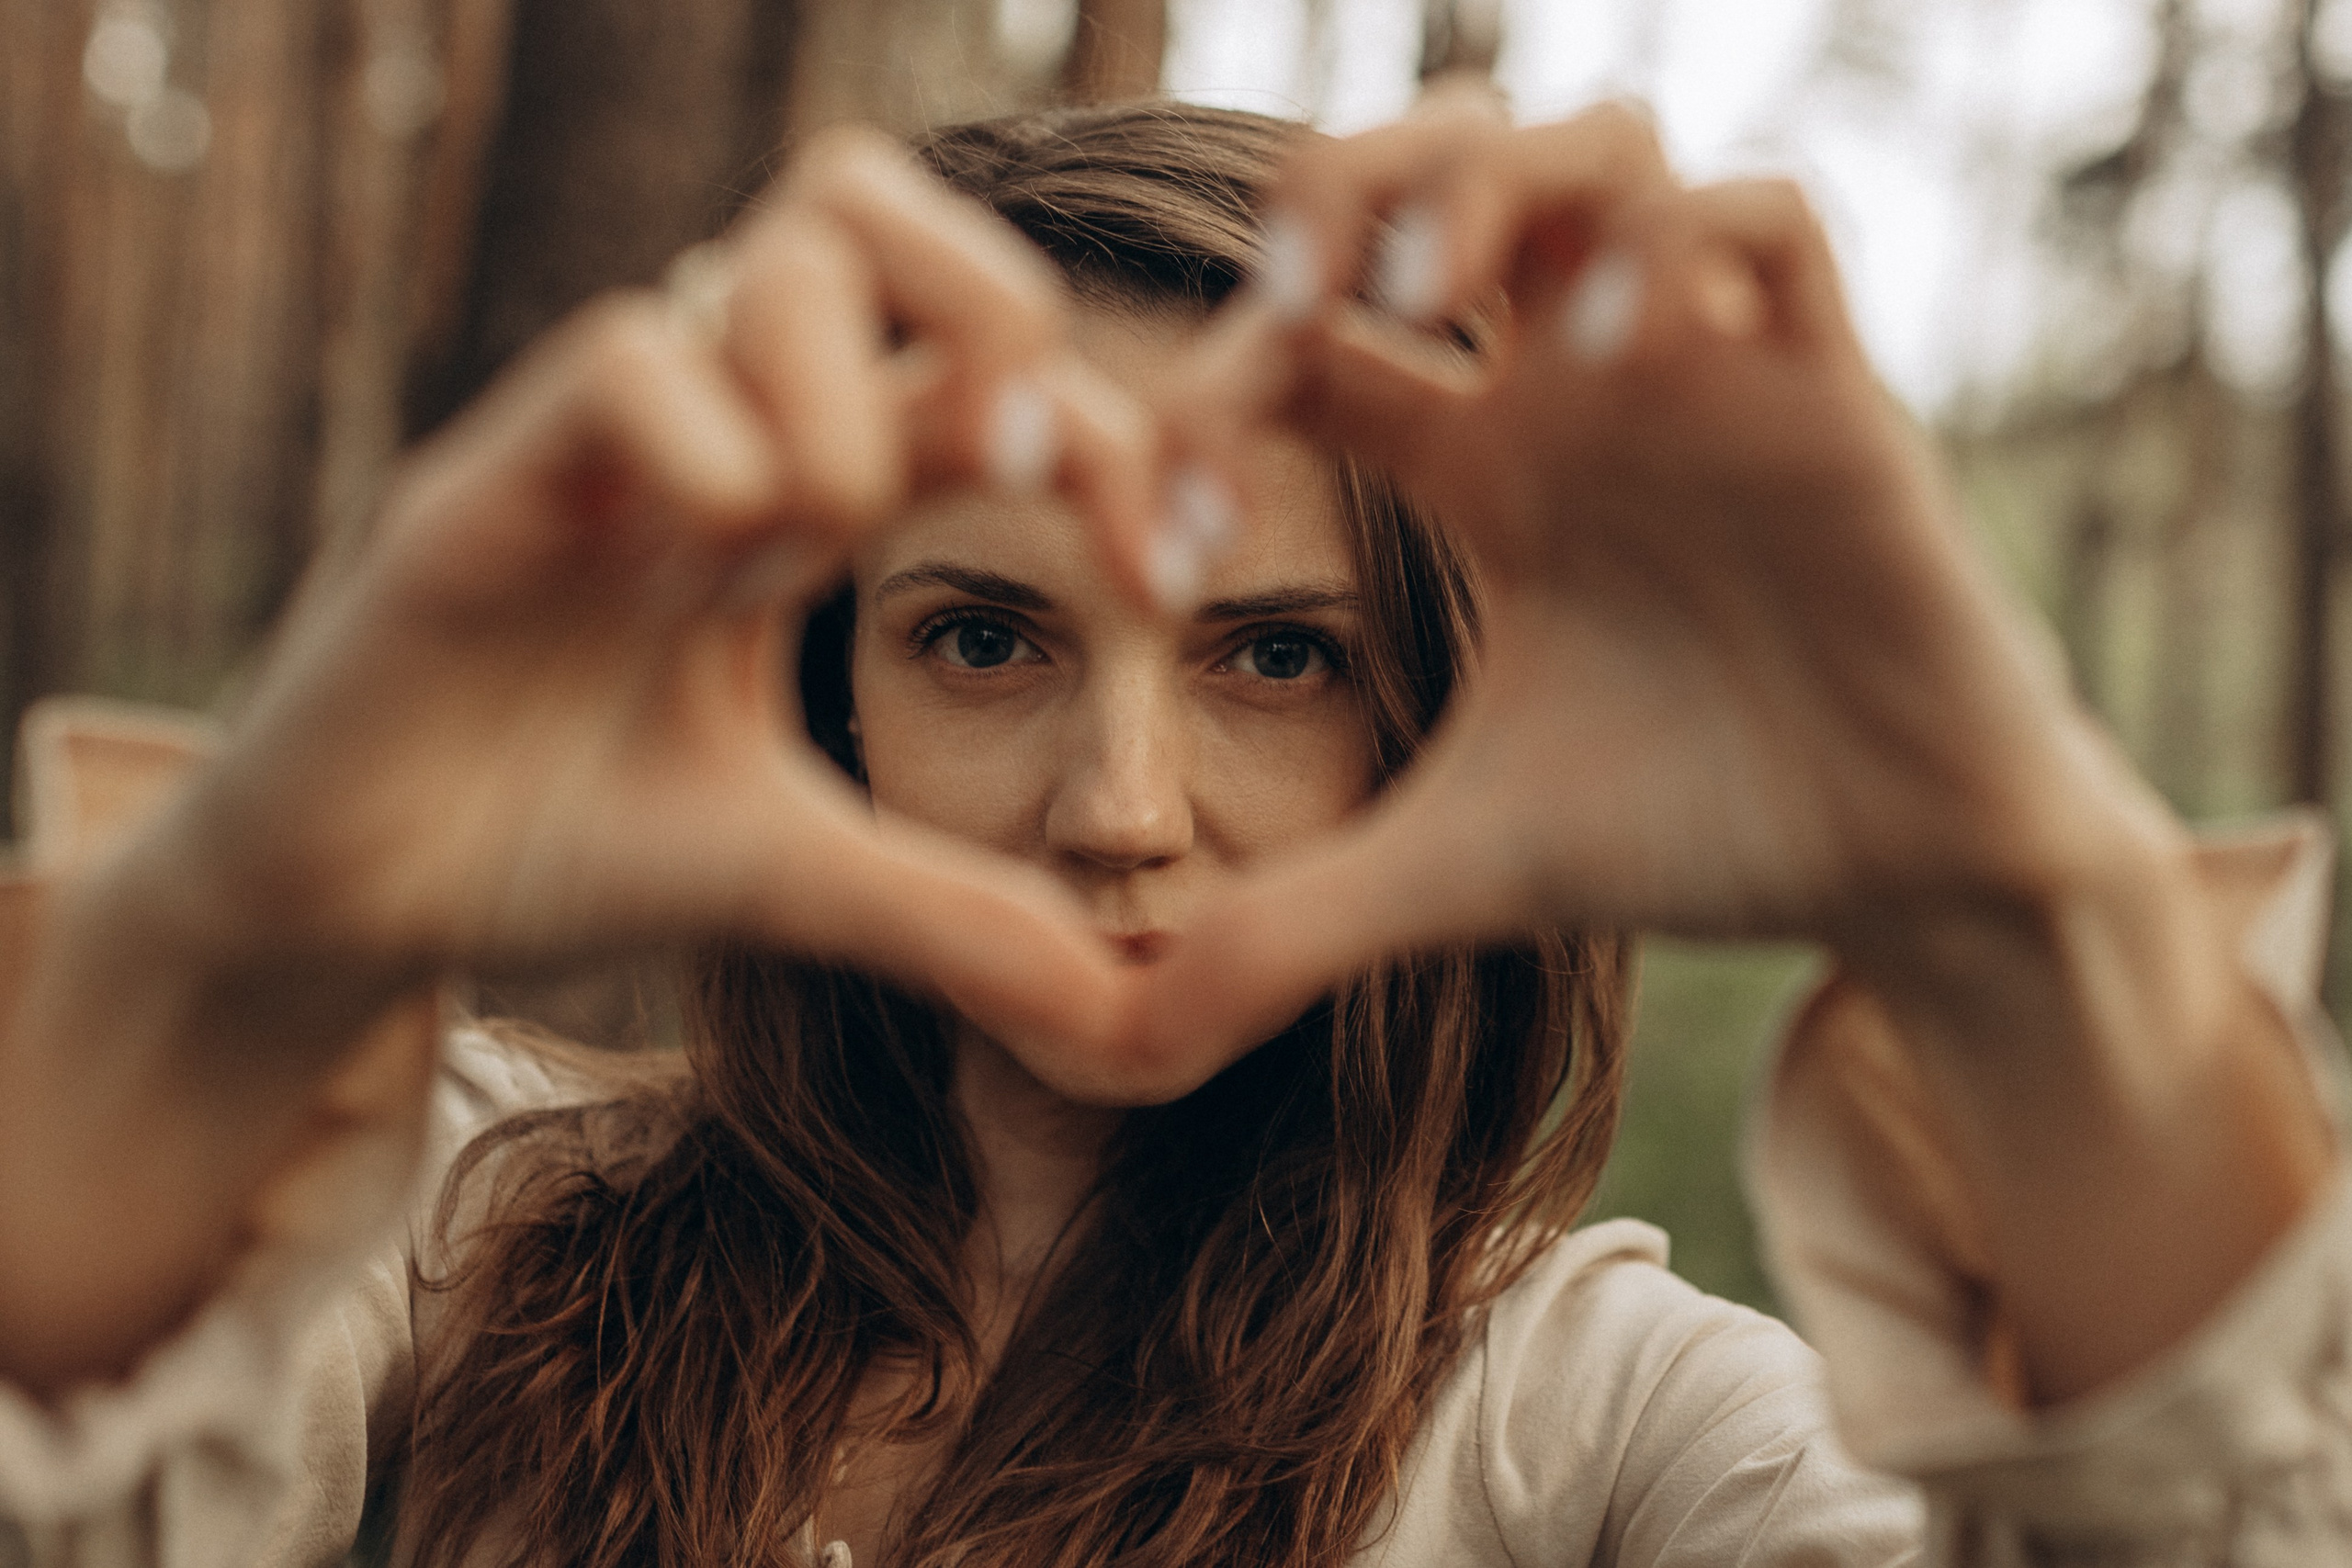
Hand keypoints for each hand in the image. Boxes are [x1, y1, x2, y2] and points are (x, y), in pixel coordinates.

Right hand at [120, 127, 1160, 1061]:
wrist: (349, 906)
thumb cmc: (555, 848)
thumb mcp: (789, 880)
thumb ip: (947, 917)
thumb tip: (1120, 1015)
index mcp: (800, 499)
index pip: (988, 379)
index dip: (1113, 443)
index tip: (1172, 575)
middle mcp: (716, 437)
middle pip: (873, 209)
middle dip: (999, 299)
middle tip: (1022, 457)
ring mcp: (602, 447)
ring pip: (768, 257)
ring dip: (858, 383)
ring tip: (838, 523)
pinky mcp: (486, 481)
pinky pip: (626, 359)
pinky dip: (709, 435)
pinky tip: (715, 548)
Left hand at [1132, 99, 2187, 1065]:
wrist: (1894, 871)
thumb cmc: (1683, 836)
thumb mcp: (1450, 872)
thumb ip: (1285, 929)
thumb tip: (1121, 1037)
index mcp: (1471, 471)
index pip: (1303, 343)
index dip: (1197, 402)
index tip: (1163, 552)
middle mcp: (1574, 393)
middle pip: (1443, 168)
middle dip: (1354, 184)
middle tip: (1305, 290)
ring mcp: (1704, 374)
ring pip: (1600, 145)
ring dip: (1501, 178)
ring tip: (1438, 292)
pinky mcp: (1833, 391)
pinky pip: (1766, 215)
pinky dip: (1679, 239)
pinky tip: (1614, 347)